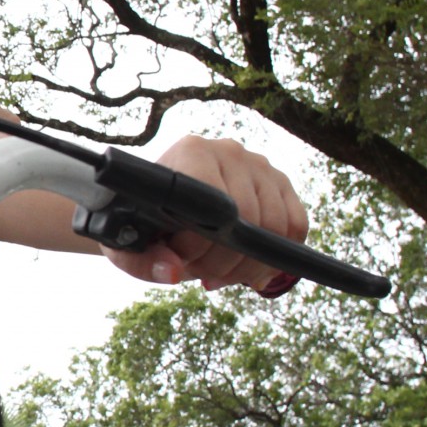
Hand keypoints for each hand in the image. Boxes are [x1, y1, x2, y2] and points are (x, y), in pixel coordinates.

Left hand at [103, 135, 306, 293]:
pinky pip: (296, 225)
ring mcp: (260, 165)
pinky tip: (248, 270)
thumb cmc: (141, 223)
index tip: (183, 259)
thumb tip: (172, 271)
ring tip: (221, 274)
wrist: (158, 205)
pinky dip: (277, 256)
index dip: (202, 241)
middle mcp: (229, 151)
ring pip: (275, 226)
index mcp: (191, 153)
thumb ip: (145, 261)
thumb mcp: (130, 246)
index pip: (213, 201)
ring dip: (250, 265)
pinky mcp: (281, 184)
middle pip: (249, 217)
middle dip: (225, 261)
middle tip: (203, 275)